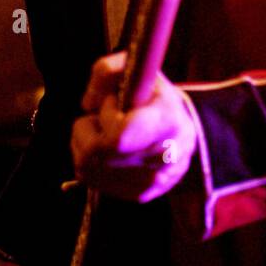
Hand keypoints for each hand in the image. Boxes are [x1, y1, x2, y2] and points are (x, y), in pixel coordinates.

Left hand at [69, 50, 197, 201]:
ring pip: (85, 166)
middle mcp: (161, 160)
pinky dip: (89, 160)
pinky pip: (89, 178)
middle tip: (105, 116)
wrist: (181, 134)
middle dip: (89, 128)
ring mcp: (149, 183)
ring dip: (85, 143)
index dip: (106, 116)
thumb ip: (108, 70)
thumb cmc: (155, 98)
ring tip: (105, 131)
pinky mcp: (137, 196)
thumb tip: (87, 103)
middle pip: (95, 153)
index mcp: (168, 123)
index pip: (119, 137)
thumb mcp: (139, 70)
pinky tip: (106, 149)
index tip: (113, 102)